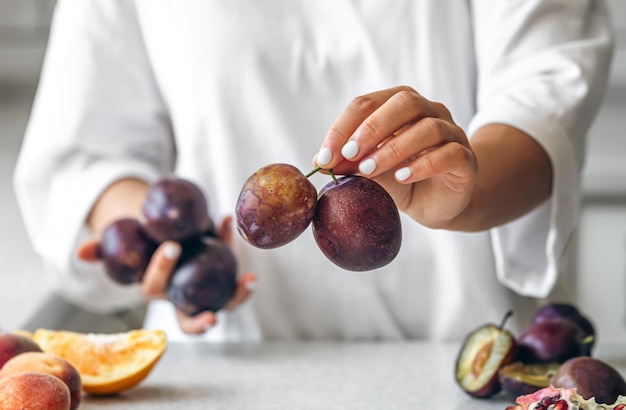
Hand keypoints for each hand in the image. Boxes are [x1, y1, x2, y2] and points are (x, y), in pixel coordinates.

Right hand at [77, 215, 255, 333]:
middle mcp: (180, 296)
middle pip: (190, 319)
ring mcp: (205, 290)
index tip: (172, 246)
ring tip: (250, 280)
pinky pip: (233, 275)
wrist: (163, 230)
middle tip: (213, 316)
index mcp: (155, 289)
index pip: (155, 288)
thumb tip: (81, 252)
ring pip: (223, 303)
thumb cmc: (140, 239)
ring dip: (238, 296)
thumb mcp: (120, 242)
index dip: (161, 270)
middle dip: (200, 322)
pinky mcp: (223, 278)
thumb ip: (102, 248)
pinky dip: (237, 257)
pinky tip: (233, 228)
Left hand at [315, 85, 476, 228]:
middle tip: (349, 154)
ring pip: (428, 128)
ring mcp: (452, 132)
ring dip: (394, 148)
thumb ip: (349, 163)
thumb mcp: (369, 172)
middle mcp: (429, 111)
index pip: (367, 103)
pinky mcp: (466, 159)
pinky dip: (423, 164)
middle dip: (372, 128)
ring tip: (370, 170)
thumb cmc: (400, 180)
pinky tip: (402, 177)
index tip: (325, 156)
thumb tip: (320, 161)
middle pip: (404, 103)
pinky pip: (449, 154)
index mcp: (399, 105)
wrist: (436, 204)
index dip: (343, 127)